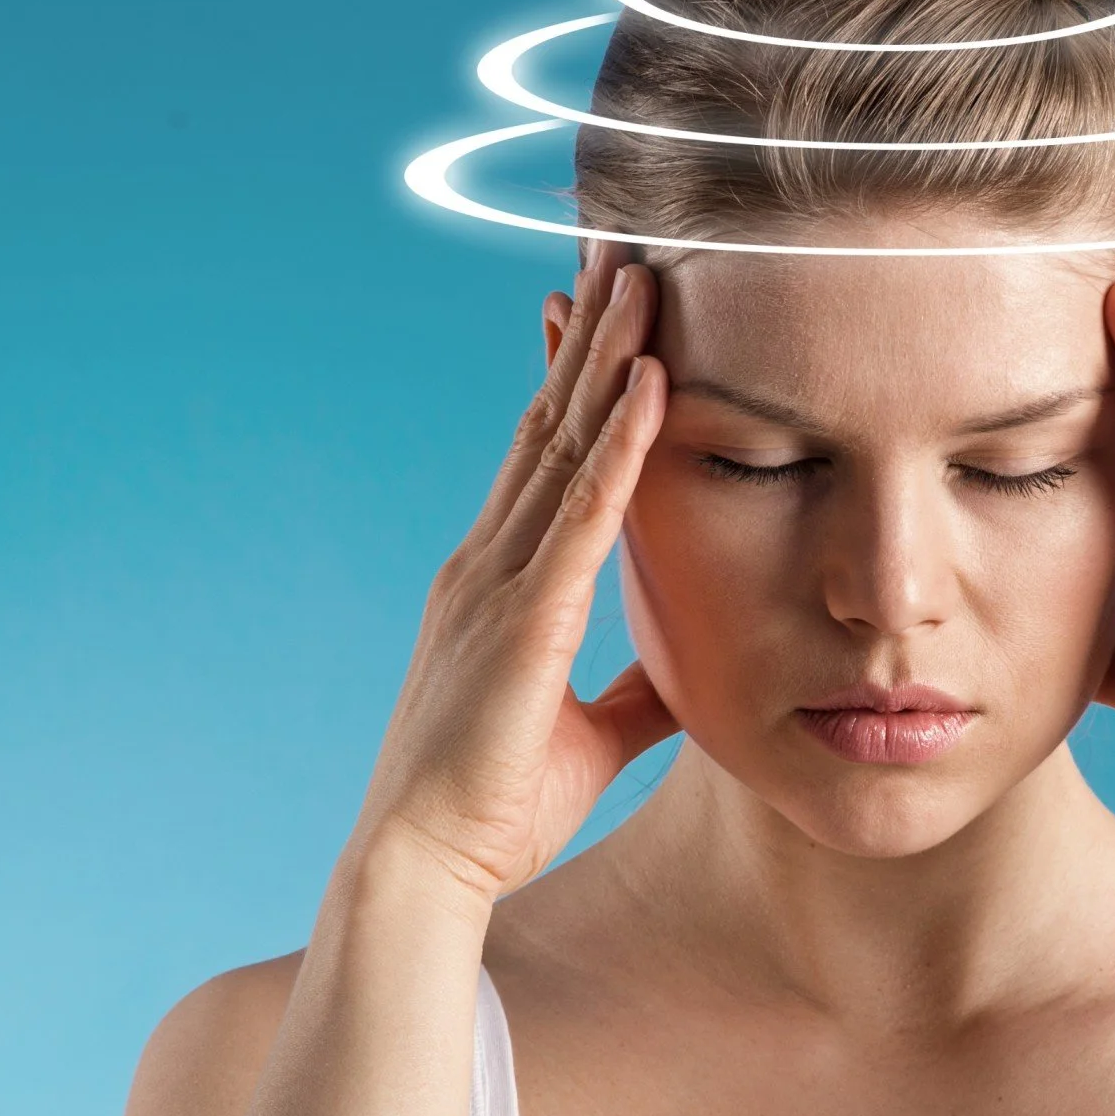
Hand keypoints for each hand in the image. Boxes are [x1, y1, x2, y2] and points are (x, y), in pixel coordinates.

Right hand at [347, 241, 677, 902]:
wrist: (426, 866)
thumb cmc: (496, 810)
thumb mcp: (590, 735)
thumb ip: (636, 692)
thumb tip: (688, 674)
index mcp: (499, 586)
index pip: (547, 459)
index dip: (577, 381)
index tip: (608, 313)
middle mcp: (490, 563)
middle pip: (551, 423)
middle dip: (590, 334)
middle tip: (625, 249)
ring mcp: (498, 582)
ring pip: (564, 443)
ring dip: (608, 356)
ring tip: (644, 273)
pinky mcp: (523, 617)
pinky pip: (583, 511)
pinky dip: (621, 441)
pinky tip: (651, 380)